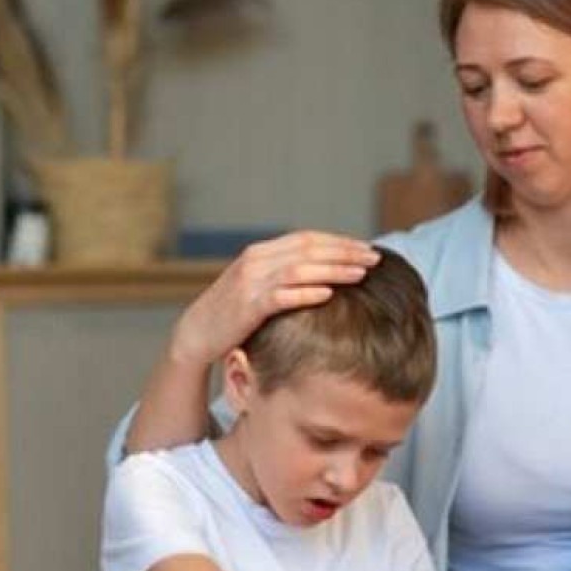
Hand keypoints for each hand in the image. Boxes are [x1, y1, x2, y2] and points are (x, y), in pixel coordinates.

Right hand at [168, 232, 379, 366]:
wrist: (197, 332)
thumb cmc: (235, 312)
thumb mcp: (260, 285)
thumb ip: (285, 274)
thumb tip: (325, 271)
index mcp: (261, 251)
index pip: (307, 238)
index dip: (339, 241)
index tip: (366, 248)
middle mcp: (256, 261)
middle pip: (308, 249)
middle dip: (344, 252)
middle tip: (374, 258)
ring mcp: (250, 282)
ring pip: (299, 269)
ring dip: (333, 270)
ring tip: (360, 274)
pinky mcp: (247, 306)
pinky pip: (281, 296)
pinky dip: (306, 293)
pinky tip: (329, 294)